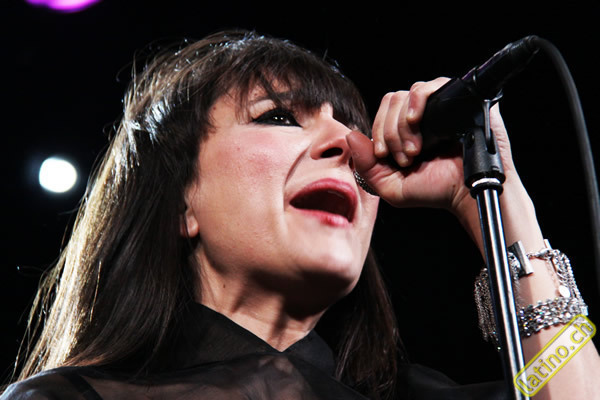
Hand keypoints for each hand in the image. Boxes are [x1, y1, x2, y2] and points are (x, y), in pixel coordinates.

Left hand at [347, 78, 517, 215]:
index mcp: (403, 131)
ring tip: (416, 149)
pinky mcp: (455, 99)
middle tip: (406, 157)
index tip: (387, 156)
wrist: (469, 193)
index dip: (378, 134)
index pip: (381, 114)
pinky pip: (428, 86)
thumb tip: (351, 136)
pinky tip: (417, 122)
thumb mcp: (391, 187)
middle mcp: (420, 116)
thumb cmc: (435, 191)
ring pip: (404, 95)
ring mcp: (437, 106)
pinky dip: (416, 102)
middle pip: (390, 102)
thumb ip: (366, 166)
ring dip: (403, 126)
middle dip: (391, 133)